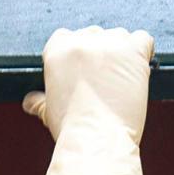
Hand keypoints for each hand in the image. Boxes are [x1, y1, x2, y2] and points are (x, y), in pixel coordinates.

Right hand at [25, 25, 153, 142]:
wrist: (96, 140)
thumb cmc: (72, 128)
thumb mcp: (49, 111)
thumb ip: (39, 101)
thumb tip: (29, 102)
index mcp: (57, 49)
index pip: (67, 37)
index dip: (78, 55)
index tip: (85, 72)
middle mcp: (82, 40)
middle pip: (95, 34)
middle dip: (101, 54)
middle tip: (104, 82)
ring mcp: (109, 44)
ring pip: (120, 36)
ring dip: (123, 52)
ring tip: (122, 80)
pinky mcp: (133, 52)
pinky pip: (144, 39)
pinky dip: (144, 52)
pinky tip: (139, 70)